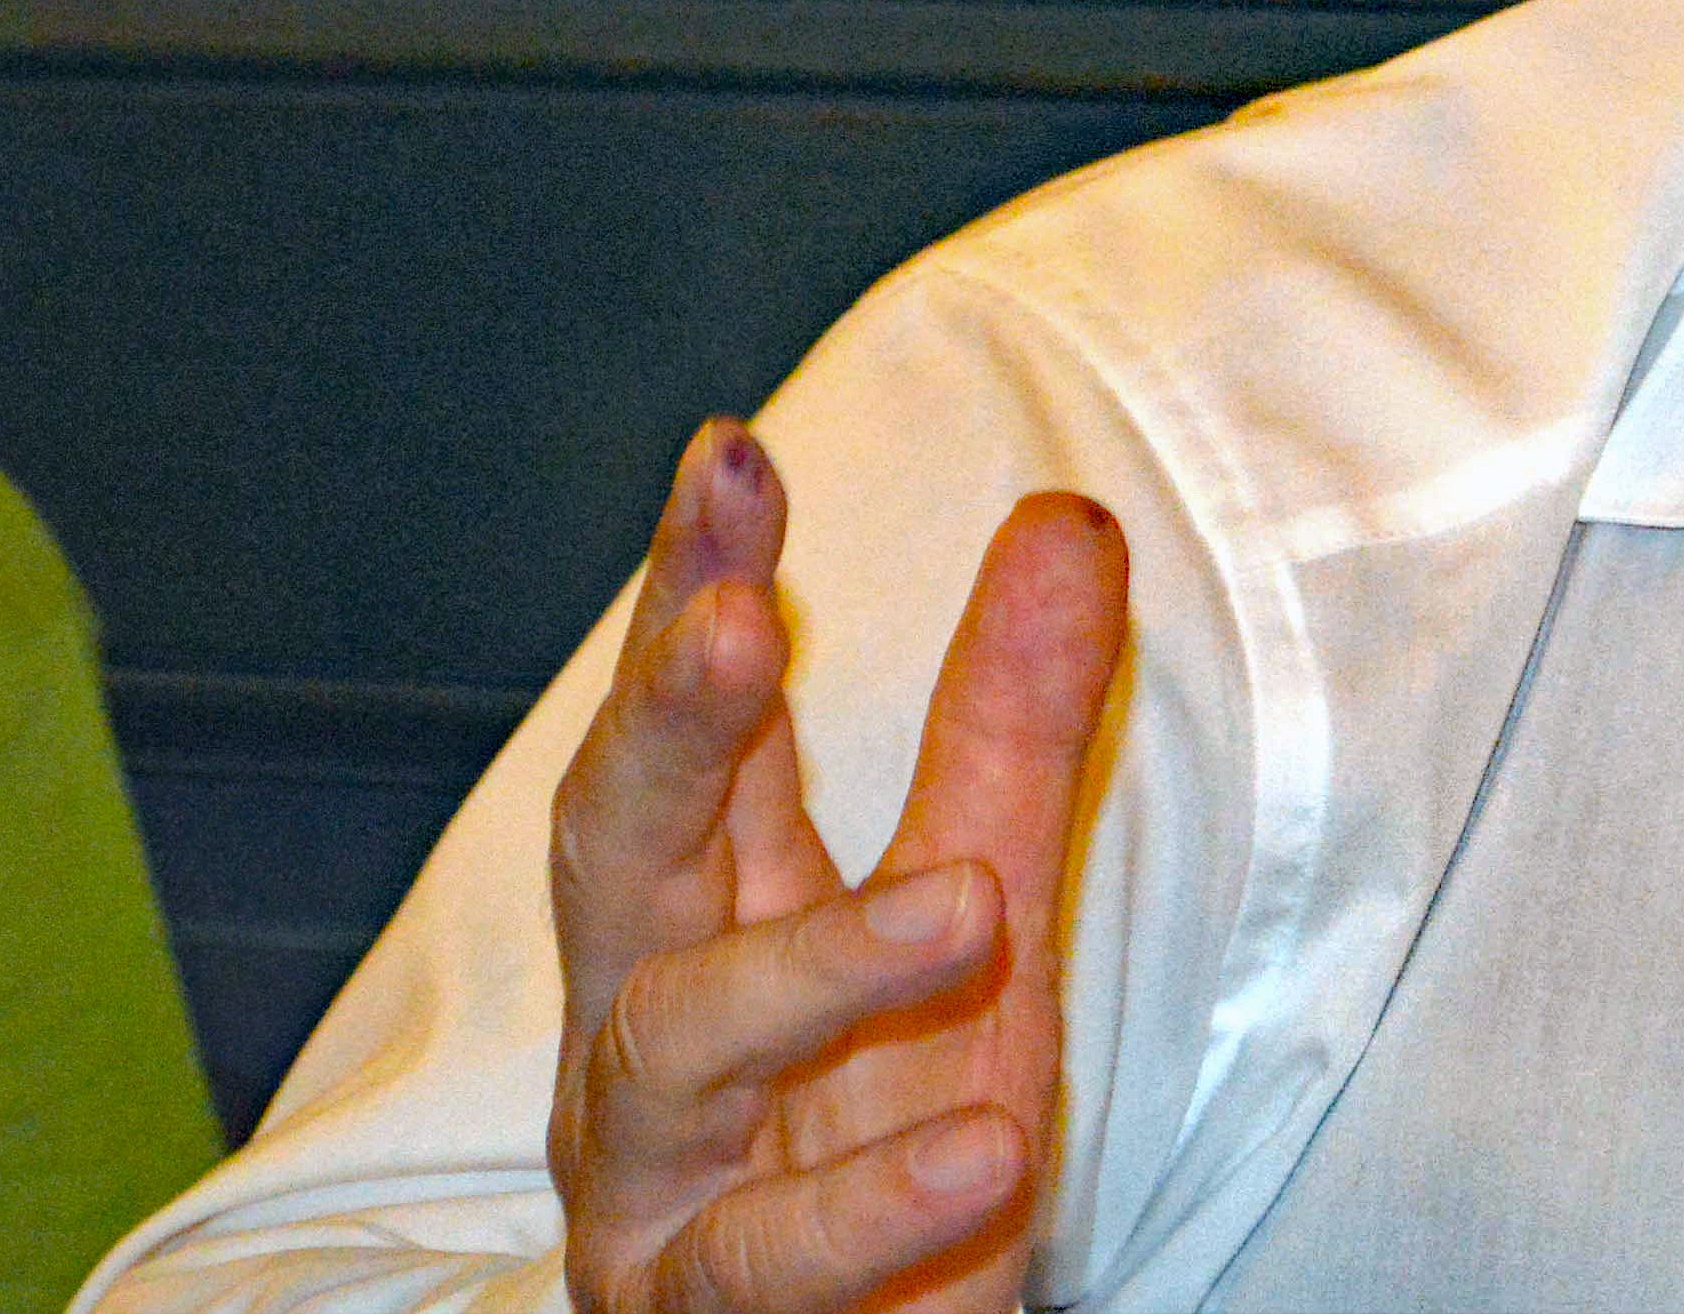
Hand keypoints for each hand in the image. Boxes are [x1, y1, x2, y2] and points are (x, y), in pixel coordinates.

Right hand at [544, 419, 1127, 1313]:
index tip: (726, 451)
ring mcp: (653, 1182)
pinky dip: (866, 1204)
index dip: (690, 590)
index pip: (691, 729)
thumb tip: (1066, 518)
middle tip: (735, 612)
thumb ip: (1009, 737)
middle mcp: (646, 1032)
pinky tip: (981, 1146)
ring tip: (968, 901)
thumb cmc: (898, 1150)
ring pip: (678, 1047)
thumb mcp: (983, 924)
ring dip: (818, 965)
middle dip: (666, 725)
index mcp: (706, 915)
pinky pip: (761, 1261)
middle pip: (618, 849)